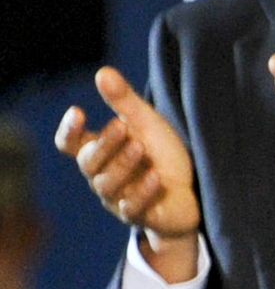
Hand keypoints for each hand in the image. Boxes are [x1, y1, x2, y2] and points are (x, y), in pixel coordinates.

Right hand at [56, 66, 201, 279]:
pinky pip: (132, 208)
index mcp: (100, 152)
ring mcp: (118, 199)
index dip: (68, 130)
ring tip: (140, 147)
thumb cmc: (162, 155)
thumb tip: (103, 72)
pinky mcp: (140, 216)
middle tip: (122, 126)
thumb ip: (125, 101)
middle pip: (89, 163)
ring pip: (107, 185)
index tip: (78, 111)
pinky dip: (143, 193)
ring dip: (123, 165)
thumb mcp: (147, 124)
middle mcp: (102, 176)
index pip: (70, 144)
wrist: (192, 193)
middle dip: (105, 144)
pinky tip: (156, 178)